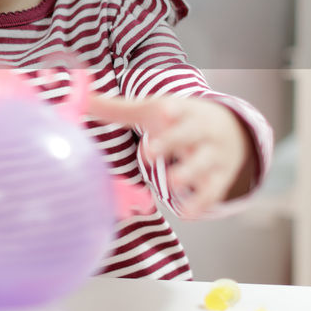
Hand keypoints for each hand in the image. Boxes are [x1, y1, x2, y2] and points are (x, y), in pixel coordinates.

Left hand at [87, 95, 254, 215]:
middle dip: (172, 141)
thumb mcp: (153, 110)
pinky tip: (188, 213)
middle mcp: (200, 130)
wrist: (232, 129)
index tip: (162, 111)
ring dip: (188, 173)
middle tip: (150, 152)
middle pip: (189, 134)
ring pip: (204, 164)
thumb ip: (116, 109)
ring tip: (172, 184)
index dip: (169, 110)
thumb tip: (78, 97)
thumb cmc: (179, 120)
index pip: (176, 107)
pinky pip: (213, 191)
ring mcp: (212, 154)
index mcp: (181, 110)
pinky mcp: (220, 177)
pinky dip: (201, 202)